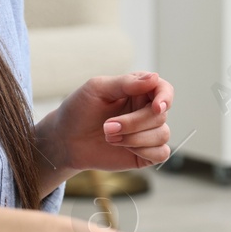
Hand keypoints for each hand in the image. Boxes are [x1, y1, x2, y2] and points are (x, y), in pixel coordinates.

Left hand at [37, 72, 173, 173]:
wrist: (65, 141)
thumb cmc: (79, 110)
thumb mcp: (97, 89)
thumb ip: (126, 83)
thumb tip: (154, 78)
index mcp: (138, 91)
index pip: (164, 89)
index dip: (165, 97)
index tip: (157, 107)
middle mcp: (146, 110)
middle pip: (160, 115)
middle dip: (134, 123)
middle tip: (107, 127)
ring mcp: (147, 133)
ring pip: (162, 135)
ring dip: (135, 138)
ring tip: (109, 138)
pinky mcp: (145, 153)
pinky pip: (161, 153)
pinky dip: (145, 151)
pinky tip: (125, 148)